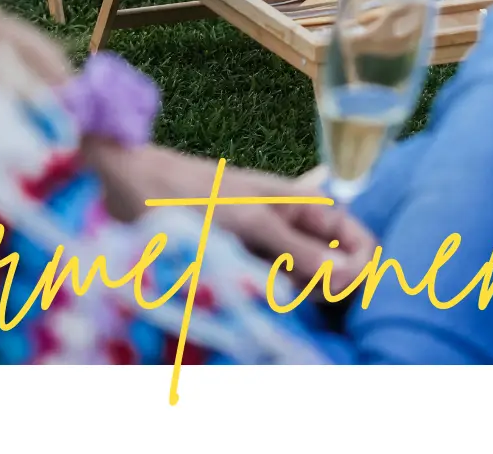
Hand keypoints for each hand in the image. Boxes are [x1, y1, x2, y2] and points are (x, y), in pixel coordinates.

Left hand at [84, 145, 374, 293]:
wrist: (130, 186)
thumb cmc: (190, 195)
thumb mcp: (252, 223)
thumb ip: (303, 251)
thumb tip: (353, 278)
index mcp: (304, 204)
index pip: (359, 241)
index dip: (362, 270)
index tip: (338, 295)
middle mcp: (291, 225)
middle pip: (334, 270)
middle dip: (324, 292)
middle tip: (291, 301)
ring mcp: (265, 247)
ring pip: (301, 287)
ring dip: (291, 302)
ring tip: (260, 301)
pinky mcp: (240, 266)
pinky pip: (269, 294)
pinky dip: (265, 304)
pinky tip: (246, 306)